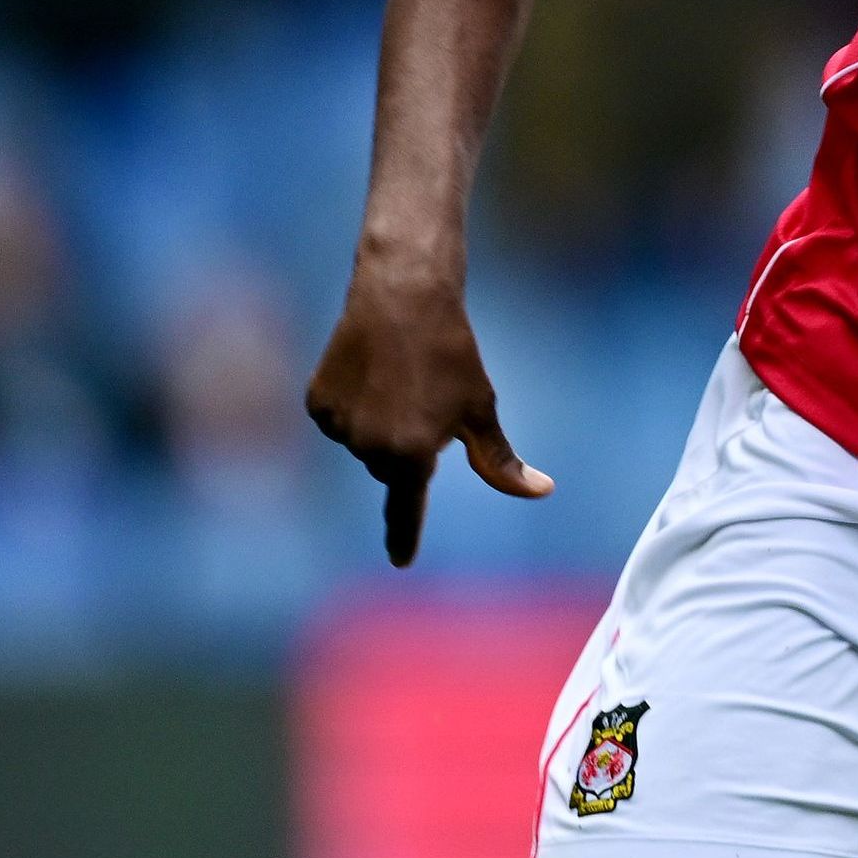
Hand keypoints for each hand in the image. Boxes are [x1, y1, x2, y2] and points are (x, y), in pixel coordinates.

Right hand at [303, 265, 553, 565]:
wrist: (402, 297)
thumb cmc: (451, 355)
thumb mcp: (480, 410)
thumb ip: (500, 462)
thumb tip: (541, 492)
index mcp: (412, 456)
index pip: (407, 508)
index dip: (404, 535)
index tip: (401, 561)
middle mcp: (369, 447)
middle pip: (390, 468)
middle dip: (407, 447)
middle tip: (424, 401)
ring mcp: (338, 426)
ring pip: (363, 444)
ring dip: (379, 426)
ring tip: (397, 381)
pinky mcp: (316, 403)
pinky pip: (338, 421)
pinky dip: (352, 406)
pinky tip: (369, 373)